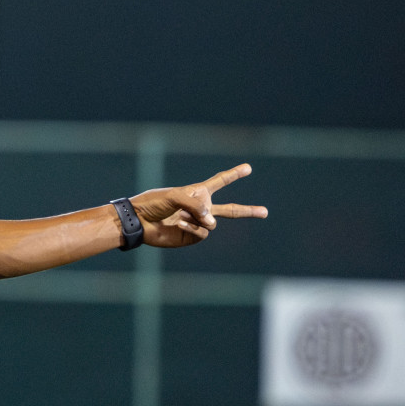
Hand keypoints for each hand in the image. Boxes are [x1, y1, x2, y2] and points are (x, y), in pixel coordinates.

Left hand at [130, 163, 266, 247]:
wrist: (138, 221)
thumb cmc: (154, 203)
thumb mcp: (175, 196)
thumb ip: (197, 205)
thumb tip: (212, 223)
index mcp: (197, 193)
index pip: (220, 182)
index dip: (233, 175)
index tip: (248, 168)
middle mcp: (200, 209)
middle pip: (230, 210)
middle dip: (248, 211)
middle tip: (266, 212)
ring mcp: (197, 224)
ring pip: (213, 223)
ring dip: (197, 218)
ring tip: (179, 216)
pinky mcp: (191, 237)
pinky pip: (202, 232)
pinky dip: (192, 227)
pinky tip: (178, 223)